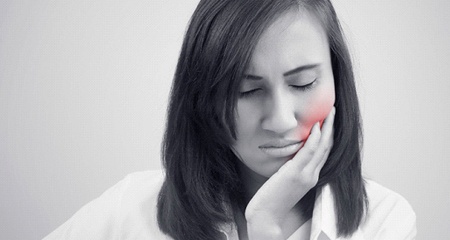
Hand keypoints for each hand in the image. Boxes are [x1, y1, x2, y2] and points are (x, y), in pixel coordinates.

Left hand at [245, 107, 334, 238]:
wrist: (266, 216)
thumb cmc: (272, 198)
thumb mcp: (284, 178)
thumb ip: (291, 166)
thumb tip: (290, 152)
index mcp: (310, 176)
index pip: (324, 152)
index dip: (329, 135)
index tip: (330, 120)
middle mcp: (312, 175)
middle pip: (328, 147)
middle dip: (332, 128)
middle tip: (334, 111)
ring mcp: (305, 175)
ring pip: (322, 148)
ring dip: (327, 128)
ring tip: (330, 113)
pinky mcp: (295, 175)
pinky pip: (309, 153)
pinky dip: (315, 139)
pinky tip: (317, 127)